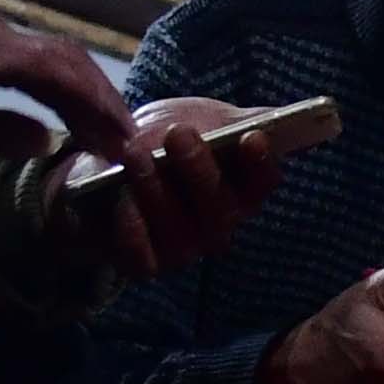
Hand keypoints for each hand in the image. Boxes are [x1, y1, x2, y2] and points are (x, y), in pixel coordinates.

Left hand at [56, 92, 290, 277]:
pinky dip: (132, 228)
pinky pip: (142, 255)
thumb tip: (270, 121)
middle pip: (222, 209)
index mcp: (243, 189)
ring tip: (136, 152)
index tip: (251, 137)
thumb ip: (236, 121)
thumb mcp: (202, 120)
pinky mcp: (144, 262)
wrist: (112, 168)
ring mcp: (183, 248)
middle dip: (200, 170)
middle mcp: (219, 224)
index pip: (264, 182)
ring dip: (158, 190)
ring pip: (180, 230)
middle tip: (179, 134)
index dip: (260, 163)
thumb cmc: (167, 143)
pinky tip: (122, 198)